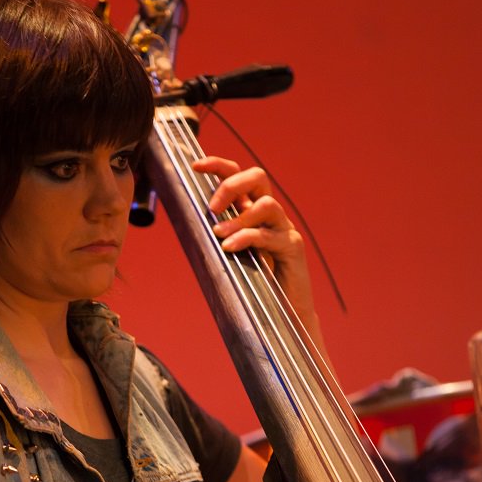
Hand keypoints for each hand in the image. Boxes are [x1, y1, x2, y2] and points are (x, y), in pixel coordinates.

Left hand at [193, 154, 334, 372]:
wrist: (285, 316)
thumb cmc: (255, 286)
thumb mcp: (231, 256)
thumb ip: (219, 237)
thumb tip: (188, 225)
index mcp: (255, 212)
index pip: (240, 175)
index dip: (219, 165)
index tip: (195, 166)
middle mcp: (271, 216)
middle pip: (257, 177)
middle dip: (230, 185)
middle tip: (212, 208)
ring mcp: (285, 230)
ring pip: (266, 204)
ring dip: (238, 216)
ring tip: (219, 234)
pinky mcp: (293, 248)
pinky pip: (269, 235)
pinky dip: (247, 237)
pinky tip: (230, 248)